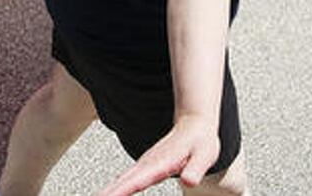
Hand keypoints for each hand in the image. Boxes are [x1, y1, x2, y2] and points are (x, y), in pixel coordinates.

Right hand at [97, 114, 219, 195]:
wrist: (194, 122)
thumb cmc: (200, 140)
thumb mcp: (204, 155)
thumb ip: (196, 169)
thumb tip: (189, 181)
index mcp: (160, 163)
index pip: (137, 181)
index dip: (121, 192)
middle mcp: (148, 163)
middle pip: (122, 182)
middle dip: (107, 194)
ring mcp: (144, 164)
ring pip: (121, 180)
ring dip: (108, 192)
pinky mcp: (145, 166)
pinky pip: (126, 179)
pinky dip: (115, 188)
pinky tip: (110, 194)